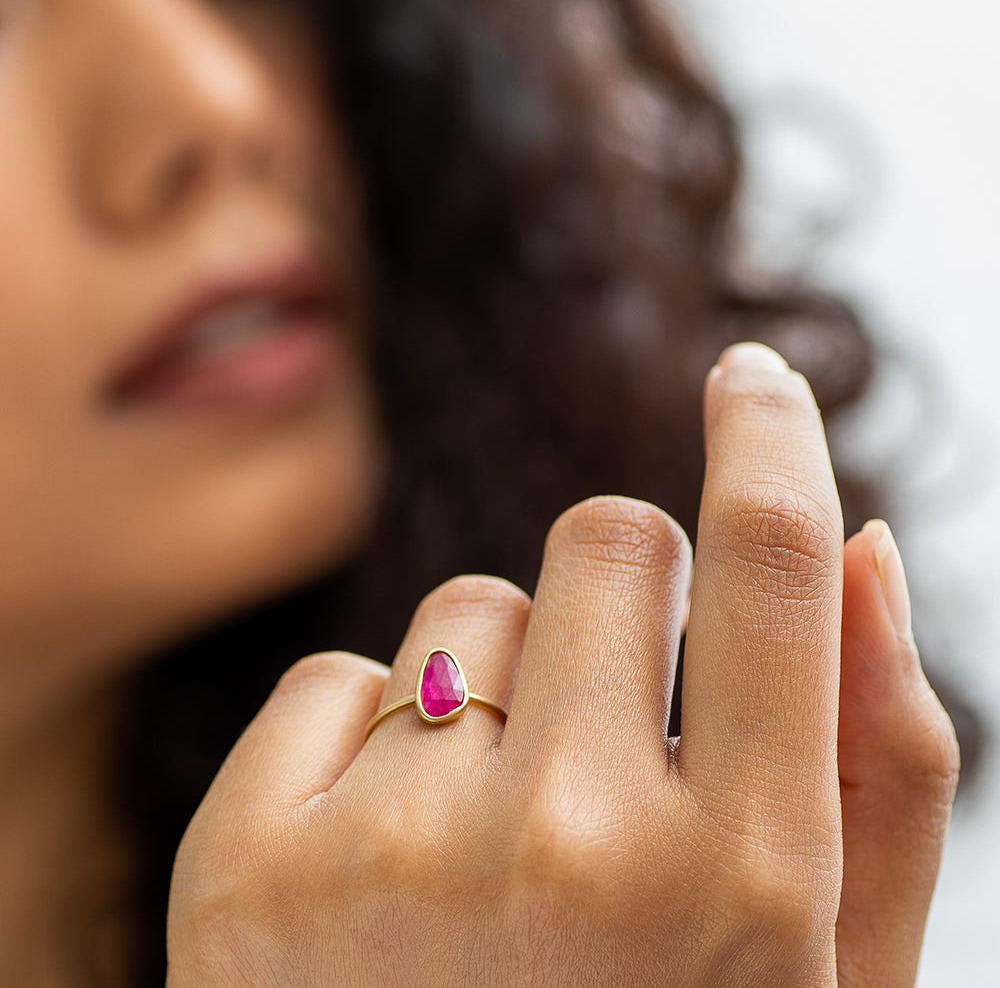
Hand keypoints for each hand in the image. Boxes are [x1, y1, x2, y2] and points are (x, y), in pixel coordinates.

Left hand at [166, 343, 957, 986]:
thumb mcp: (827, 970)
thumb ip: (882, 754)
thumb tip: (862, 540)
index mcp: (742, 877)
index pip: (768, 559)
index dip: (768, 435)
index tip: (751, 377)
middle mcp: (567, 847)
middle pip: (607, 543)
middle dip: (627, 603)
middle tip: (611, 737)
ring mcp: (391, 851)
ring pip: (471, 610)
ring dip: (502, 693)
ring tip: (494, 847)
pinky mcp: (248, 860)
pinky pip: (338, 679)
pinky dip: (373, 745)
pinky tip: (382, 874)